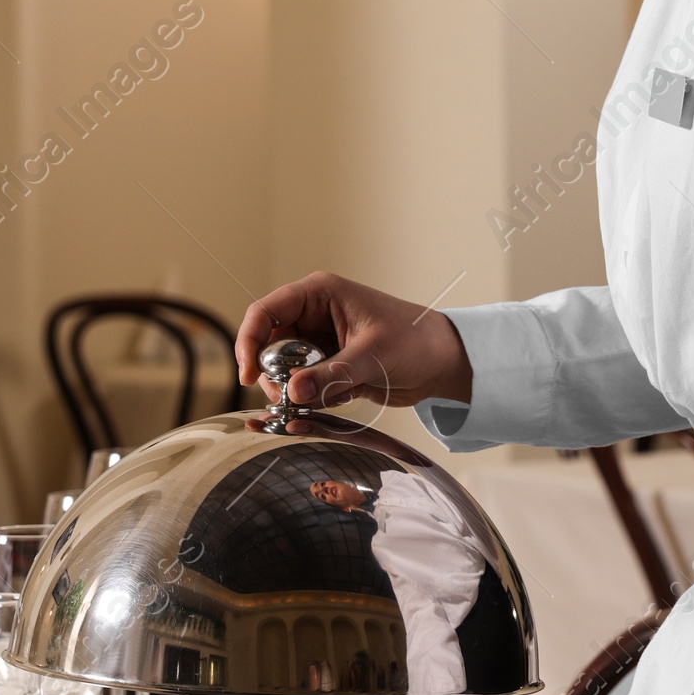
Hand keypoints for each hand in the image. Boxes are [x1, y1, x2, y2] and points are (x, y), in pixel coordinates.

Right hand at [235, 271, 473, 415]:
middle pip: (269, 345)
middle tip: (288, 400)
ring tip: (326, 399)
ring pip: (284, 370)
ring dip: (296, 391)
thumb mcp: (373, 357)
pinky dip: (314, 397)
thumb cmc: (416, 340)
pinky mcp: (328, 365)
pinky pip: (304, 385)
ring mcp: (320, 342)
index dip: (249, 341)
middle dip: (275, 375)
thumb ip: (331, 375)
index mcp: (321, 293)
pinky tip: (343, 398)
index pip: (266, 311)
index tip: (249, 375)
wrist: (444, 362)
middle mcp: (314, 315)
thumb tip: (291, 392)